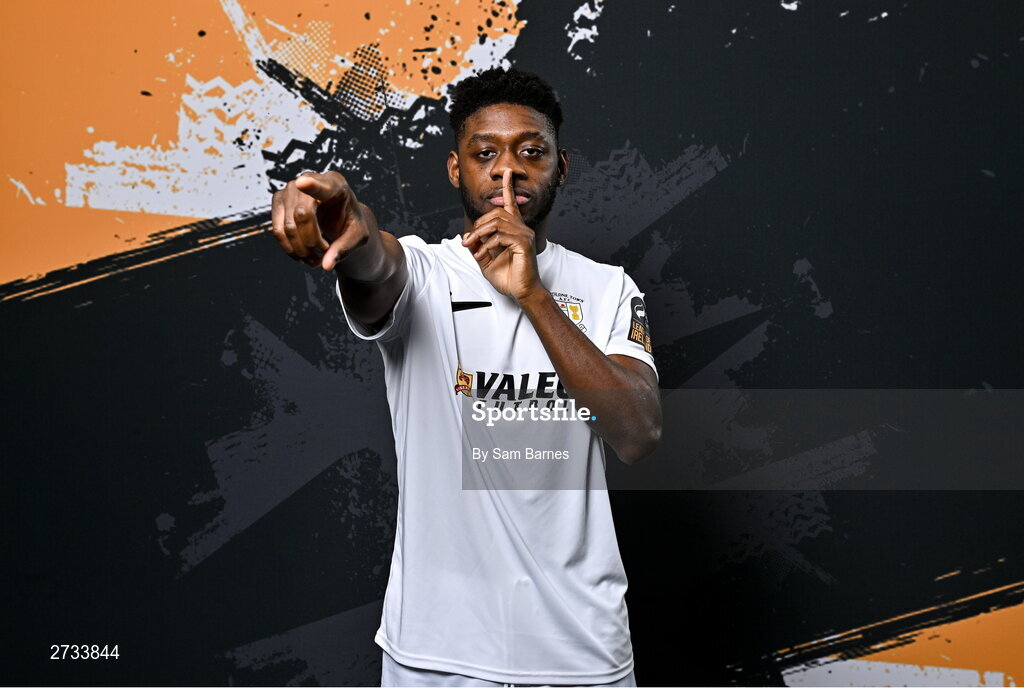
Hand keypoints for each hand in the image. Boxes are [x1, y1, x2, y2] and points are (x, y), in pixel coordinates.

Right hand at [269, 170, 376, 269]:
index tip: (303, 183)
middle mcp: (309, 179)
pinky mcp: (278, 200)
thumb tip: (327, 265)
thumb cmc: (350, 222)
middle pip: (302, 215)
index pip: (321, 186)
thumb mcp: (358, 236)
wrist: (338, 216)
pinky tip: (303, 256)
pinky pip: (278, 231)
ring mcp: (290, 189)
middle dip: (312, 242)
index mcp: (335, 184)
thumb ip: (345, 248)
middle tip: (324, 254)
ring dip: (301, 250)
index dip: (311, 185)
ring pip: (288, 227)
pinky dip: (290, 248)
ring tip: (316, 259)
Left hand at [460, 169, 543, 300]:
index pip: (511, 204)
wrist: (521, 292)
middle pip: (496, 214)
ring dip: (479, 234)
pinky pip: (501, 236)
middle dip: (478, 225)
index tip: (507, 174)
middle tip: (467, 241)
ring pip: (496, 223)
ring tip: (472, 246)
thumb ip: (478, 248)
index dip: (508, 188)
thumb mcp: (487, 261)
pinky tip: (484, 253)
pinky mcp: (524, 244)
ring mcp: (524, 235)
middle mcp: (521, 229)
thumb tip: (467, 239)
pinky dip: (487, 244)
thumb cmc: (509, 278)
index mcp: (514, 230)